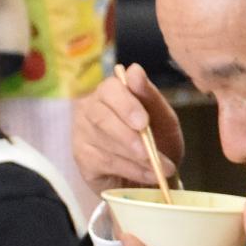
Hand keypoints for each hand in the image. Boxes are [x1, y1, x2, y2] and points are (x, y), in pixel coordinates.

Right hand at [73, 63, 184, 195]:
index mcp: (111, 93)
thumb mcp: (164, 120)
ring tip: (160, 168)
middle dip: (127, 135)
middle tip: (149, 151)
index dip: (126, 105)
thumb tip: (135, 69)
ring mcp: (82, 133)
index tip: (144, 122)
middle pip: (100, 116)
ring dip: (135, 157)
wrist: (156, 175)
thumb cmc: (158, 141)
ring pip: (103, 142)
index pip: (110, 89)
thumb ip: (151, 96)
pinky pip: (104, 162)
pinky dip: (131, 170)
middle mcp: (90, 108)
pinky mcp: (82, 157)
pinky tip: (148, 176)